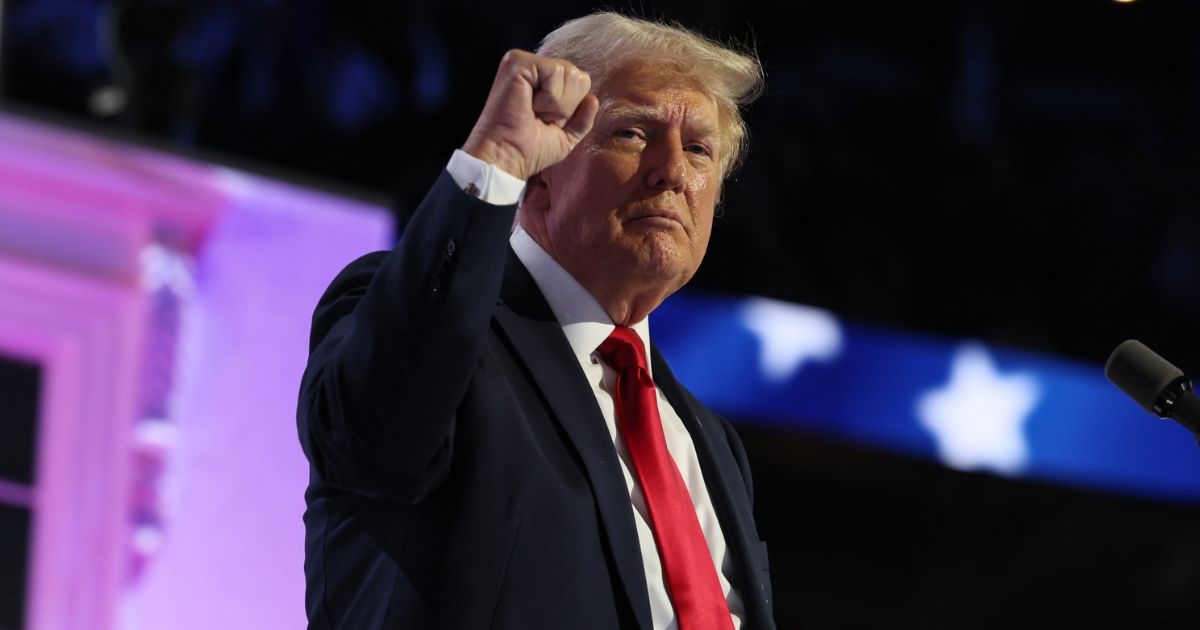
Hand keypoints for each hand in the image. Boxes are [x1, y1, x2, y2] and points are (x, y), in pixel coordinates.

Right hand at [462, 50, 599, 180]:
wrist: (508, 158)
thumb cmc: (530, 151)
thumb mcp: (565, 137)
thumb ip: (582, 119)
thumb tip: (593, 99)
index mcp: (541, 81)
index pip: (579, 82)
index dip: (570, 109)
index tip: (545, 122)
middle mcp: (532, 67)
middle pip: (578, 75)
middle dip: (566, 105)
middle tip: (539, 117)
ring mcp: (523, 62)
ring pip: (570, 73)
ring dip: (557, 103)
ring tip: (533, 112)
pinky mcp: (517, 62)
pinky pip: (556, 71)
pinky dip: (549, 97)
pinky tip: (529, 105)